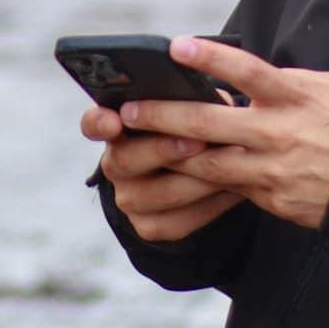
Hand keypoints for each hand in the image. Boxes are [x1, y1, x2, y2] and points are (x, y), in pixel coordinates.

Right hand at [82, 102, 243, 241]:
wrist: (192, 176)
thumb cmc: (190, 127)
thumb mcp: (187, 108)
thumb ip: (190, 100)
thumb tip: (216, 101)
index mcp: (115, 128)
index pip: (93, 124)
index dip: (100, 122)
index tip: (114, 120)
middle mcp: (114, 164)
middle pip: (126, 159)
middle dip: (164, 149)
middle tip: (199, 140)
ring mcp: (129, 199)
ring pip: (160, 193)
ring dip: (198, 178)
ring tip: (230, 164)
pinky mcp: (149, 227)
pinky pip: (180, 221)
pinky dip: (211, 205)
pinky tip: (235, 189)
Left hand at [119, 36, 328, 230]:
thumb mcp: (328, 88)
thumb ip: (286, 82)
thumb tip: (249, 77)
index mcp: (294, 97)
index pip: (246, 72)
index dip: (211, 58)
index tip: (176, 46)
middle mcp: (278, 133)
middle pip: (209, 122)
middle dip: (162, 115)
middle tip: (127, 110)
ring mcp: (272, 170)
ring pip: (207, 163)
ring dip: (169, 153)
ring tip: (135, 144)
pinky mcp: (271, 199)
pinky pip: (228, 190)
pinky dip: (200, 180)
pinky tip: (174, 173)